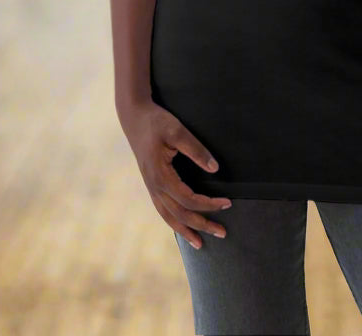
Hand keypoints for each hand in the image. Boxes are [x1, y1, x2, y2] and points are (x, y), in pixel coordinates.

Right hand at [119, 99, 232, 249]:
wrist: (134, 117)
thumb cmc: (156, 121)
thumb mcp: (177, 130)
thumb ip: (196, 149)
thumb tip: (214, 168)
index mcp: (160, 175)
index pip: (189, 199)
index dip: (209, 204)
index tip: (227, 202)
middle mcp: (154, 186)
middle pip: (180, 214)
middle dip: (202, 225)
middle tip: (223, 232)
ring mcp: (151, 187)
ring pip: (169, 217)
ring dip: (186, 230)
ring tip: (200, 244)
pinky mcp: (151, 184)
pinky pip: (163, 209)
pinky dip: (174, 222)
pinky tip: (182, 227)